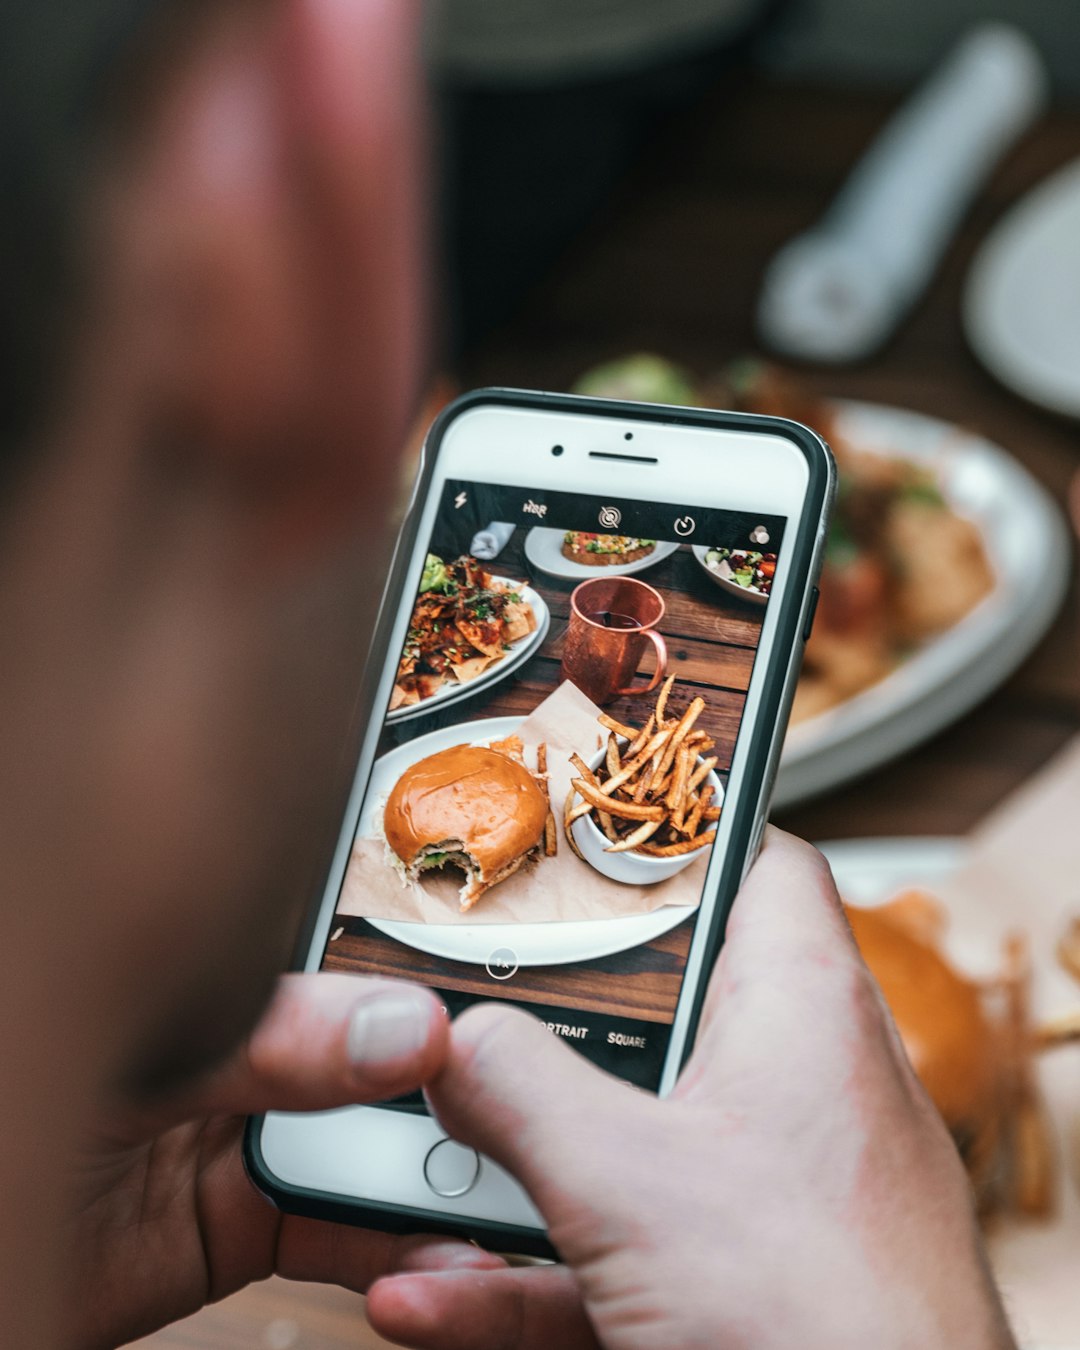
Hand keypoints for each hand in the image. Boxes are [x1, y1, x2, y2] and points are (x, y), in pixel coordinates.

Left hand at [66, 974, 501, 1348]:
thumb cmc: (23, 1101)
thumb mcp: (144, 1061)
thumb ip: (266, 1040)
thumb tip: (394, 1028)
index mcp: (225, 986)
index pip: (349, 977)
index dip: (422, 1005)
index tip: (492, 1041)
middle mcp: (244, 1057)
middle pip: (377, 1068)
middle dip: (443, 1099)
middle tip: (514, 1127)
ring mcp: (244, 1144)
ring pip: (369, 1154)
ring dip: (429, 1178)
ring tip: (487, 1193)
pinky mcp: (244, 1226)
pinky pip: (340, 1233)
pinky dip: (395, 1245)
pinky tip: (435, 1247)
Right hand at [367, 830, 1015, 1349]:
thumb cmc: (821, 1319)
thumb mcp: (628, 1182)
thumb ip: (522, 1092)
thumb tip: (450, 1038)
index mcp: (800, 1005)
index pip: (759, 859)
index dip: (681, 830)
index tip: (585, 830)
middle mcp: (800, 1083)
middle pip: (667, 1003)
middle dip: (557, 1018)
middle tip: (469, 994)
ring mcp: (775, 1188)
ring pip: (632, 1138)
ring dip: (524, 1162)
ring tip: (419, 1162)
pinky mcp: (749, 1279)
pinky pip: (628, 1246)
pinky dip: (538, 1268)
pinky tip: (436, 1296)